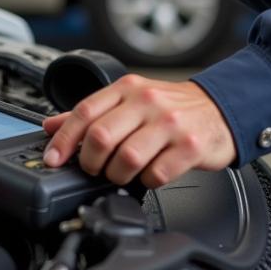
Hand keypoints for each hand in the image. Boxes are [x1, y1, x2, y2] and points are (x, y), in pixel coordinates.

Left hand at [41, 74, 235, 188]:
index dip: (63, 139)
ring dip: (117, 175)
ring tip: (122, 174)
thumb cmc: (171, 107)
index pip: (85, 111)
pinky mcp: (189, 146)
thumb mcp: (130, 100)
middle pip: (101, 136)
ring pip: (126, 159)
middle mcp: (147, 101)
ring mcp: (170, 123)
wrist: (219, 109)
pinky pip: (156, 174)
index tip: (53, 159)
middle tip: (95, 169)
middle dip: (91, 162)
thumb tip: (51, 126)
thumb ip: (92, 113)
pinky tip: (149, 174)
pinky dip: (146, 181)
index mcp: (128, 88)